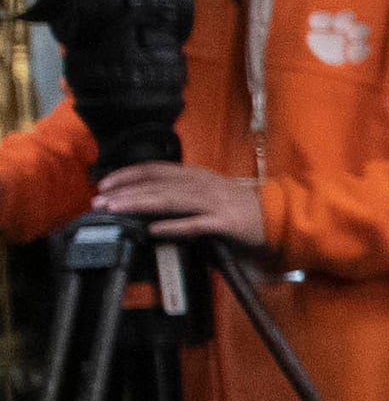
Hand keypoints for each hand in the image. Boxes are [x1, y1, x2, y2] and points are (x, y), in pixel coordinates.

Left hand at [91, 165, 264, 244]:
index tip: (104, 184)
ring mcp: (214, 203)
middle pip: (156, 185)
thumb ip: (183, 191)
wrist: (278, 216)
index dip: (128, 175)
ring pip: (170, 201)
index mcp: (196, 175)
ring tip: (115, 210)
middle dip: (125, 192)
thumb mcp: (208, 191)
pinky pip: (196, 224)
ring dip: (140, 204)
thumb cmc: (240, 206)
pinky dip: (174, 227)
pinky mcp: (225, 223)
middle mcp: (202, 185)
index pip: (155, 169)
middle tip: (98, 202)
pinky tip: (154, 230)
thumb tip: (149, 196)